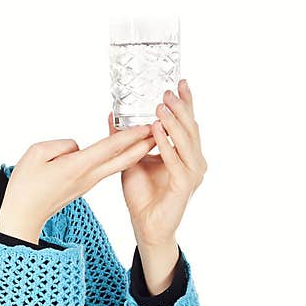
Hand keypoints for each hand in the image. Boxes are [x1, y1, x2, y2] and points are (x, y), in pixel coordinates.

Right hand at [0, 124, 156, 236]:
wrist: (22, 217)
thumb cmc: (25, 186)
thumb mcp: (36, 154)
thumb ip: (61, 145)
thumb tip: (78, 148)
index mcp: (77, 168)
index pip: (109, 148)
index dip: (130, 135)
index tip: (148, 125)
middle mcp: (88, 177)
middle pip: (122, 159)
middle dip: (143, 144)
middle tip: (162, 129)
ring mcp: (87, 183)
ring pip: (117, 165)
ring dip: (134, 151)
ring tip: (149, 137)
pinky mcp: (83, 186)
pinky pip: (106, 169)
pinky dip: (119, 158)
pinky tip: (122, 150)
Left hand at [108, 79, 206, 246]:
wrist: (146, 224)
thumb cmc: (141, 194)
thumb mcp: (131, 158)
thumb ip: (126, 138)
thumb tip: (112, 115)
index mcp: (185, 152)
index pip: (187, 122)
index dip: (185, 102)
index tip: (180, 81)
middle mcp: (193, 160)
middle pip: (190, 127)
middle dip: (179, 107)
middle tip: (167, 91)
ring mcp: (192, 172)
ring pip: (186, 141)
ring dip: (173, 122)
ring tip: (161, 106)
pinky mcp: (184, 185)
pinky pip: (176, 160)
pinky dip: (166, 144)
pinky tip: (156, 130)